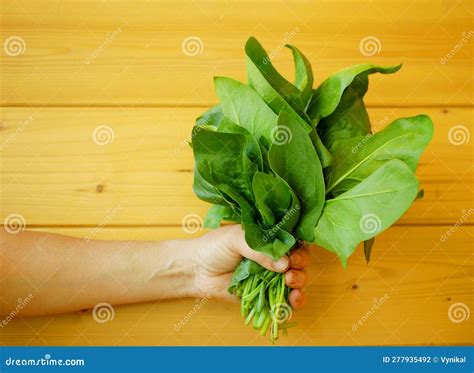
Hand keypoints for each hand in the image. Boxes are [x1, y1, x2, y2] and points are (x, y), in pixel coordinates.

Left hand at [192, 225, 308, 308]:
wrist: (196, 270)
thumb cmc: (214, 247)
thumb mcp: (236, 239)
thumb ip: (260, 250)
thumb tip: (284, 264)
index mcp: (269, 239)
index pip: (293, 242)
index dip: (299, 249)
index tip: (294, 255)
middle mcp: (272, 258)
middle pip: (299, 262)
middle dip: (300, 267)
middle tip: (289, 271)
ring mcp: (269, 277)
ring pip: (296, 282)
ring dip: (299, 284)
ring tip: (290, 283)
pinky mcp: (264, 295)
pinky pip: (283, 301)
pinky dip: (292, 303)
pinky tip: (293, 300)